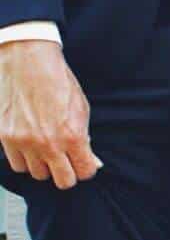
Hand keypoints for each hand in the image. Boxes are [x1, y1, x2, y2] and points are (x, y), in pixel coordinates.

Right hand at [0, 40, 100, 188]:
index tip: (81, 162)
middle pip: (62, 181)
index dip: (84, 168)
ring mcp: (24, 141)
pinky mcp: (5, 136)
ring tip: (44, 149)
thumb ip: (85, 139)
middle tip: (64, 160)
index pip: (84, 173)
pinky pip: (16, 164)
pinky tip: (28, 145)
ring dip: (43, 165)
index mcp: (73, 137)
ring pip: (37, 174)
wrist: (26, 58)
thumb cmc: (56, 80)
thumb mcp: (81, 110)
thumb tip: (91, 161)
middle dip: (66, 172)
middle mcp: (48, 143)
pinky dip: (23, 158)